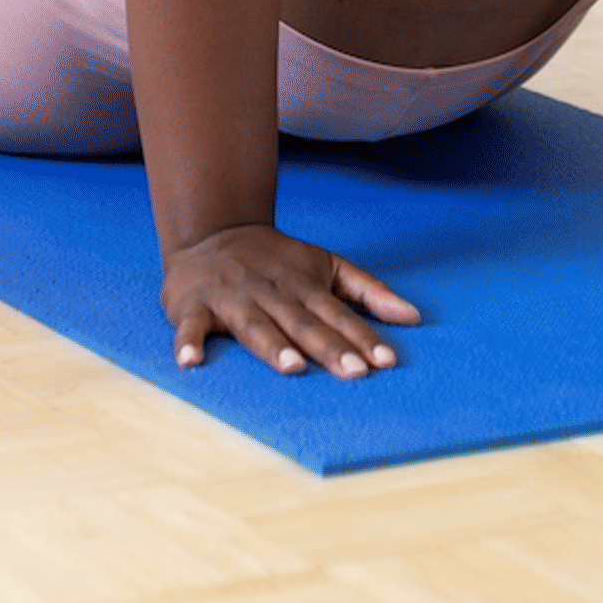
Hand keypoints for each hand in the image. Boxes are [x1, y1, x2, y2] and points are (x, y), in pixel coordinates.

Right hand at [160, 224, 418, 377]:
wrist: (213, 229)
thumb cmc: (278, 259)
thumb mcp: (327, 265)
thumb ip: (369, 291)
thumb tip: (415, 317)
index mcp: (304, 285)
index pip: (338, 314)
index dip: (362, 337)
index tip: (386, 362)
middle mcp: (271, 291)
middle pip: (303, 323)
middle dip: (328, 347)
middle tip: (354, 372)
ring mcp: (233, 298)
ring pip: (255, 324)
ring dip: (273, 346)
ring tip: (293, 367)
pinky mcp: (195, 305)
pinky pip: (190, 325)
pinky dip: (188, 342)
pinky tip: (190, 362)